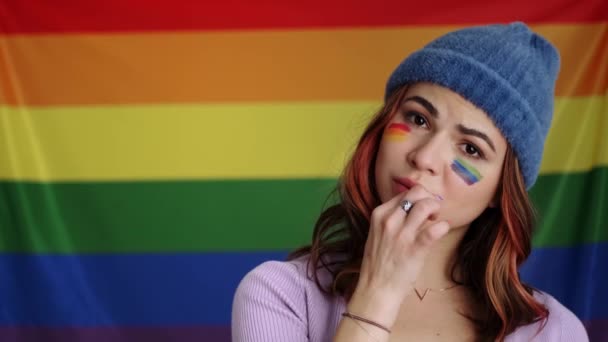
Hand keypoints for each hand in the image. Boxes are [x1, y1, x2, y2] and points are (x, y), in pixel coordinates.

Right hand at [348, 185, 449, 326]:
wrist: (376, 288)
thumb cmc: (378, 263)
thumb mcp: (377, 233)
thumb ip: (392, 219)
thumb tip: (413, 208)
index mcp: (379, 214)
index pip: (405, 192)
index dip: (419, 197)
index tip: (423, 209)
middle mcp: (389, 220)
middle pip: (416, 193)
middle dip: (430, 198)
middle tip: (432, 212)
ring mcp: (402, 234)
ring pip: (426, 205)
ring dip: (436, 209)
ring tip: (436, 220)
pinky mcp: (415, 248)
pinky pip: (435, 229)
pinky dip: (443, 226)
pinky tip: (442, 230)